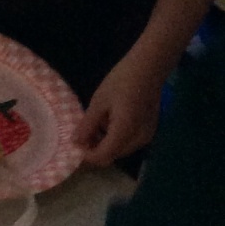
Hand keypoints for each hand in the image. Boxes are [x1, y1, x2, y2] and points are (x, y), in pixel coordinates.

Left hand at [77, 49, 166, 165]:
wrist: (148, 68)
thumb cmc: (121, 81)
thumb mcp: (99, 102)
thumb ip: (87, 125)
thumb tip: (75, 143)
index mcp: (125, 133)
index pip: (104, 156)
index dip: (87, 155)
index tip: (75, 144)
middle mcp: (138, 140)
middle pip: (113, 155)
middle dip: (96, 148)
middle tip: (82, 132)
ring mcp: (146, 137)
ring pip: (121, 149)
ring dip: (106, 142)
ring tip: (94, 122)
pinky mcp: (149, 130)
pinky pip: (129, 141)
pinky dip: (116, 136)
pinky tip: (109, 120)